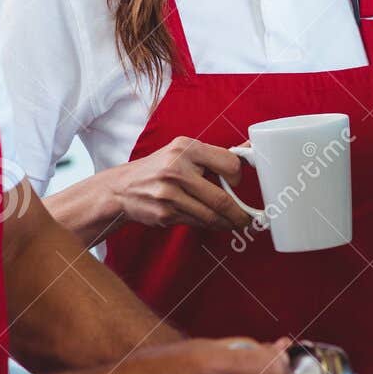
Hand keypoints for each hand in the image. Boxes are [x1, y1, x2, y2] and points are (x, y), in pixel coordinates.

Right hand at [108, 136, 253, 231]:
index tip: (238, 183)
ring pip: (211, 216)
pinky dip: (209, 225)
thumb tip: (249, 153)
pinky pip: (197, 223)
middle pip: (222, 198)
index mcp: (185, 148)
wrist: (122, 188)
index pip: (229, 163)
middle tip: (247, 219)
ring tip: (235, 224)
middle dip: (239, 214)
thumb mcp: (181, 152)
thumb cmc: (159, 169)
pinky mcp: (165, 213)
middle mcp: (177, 169)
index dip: (238, 176)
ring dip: (227, 223)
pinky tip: (212, 223)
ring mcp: (169, 193)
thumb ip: (212, 156)